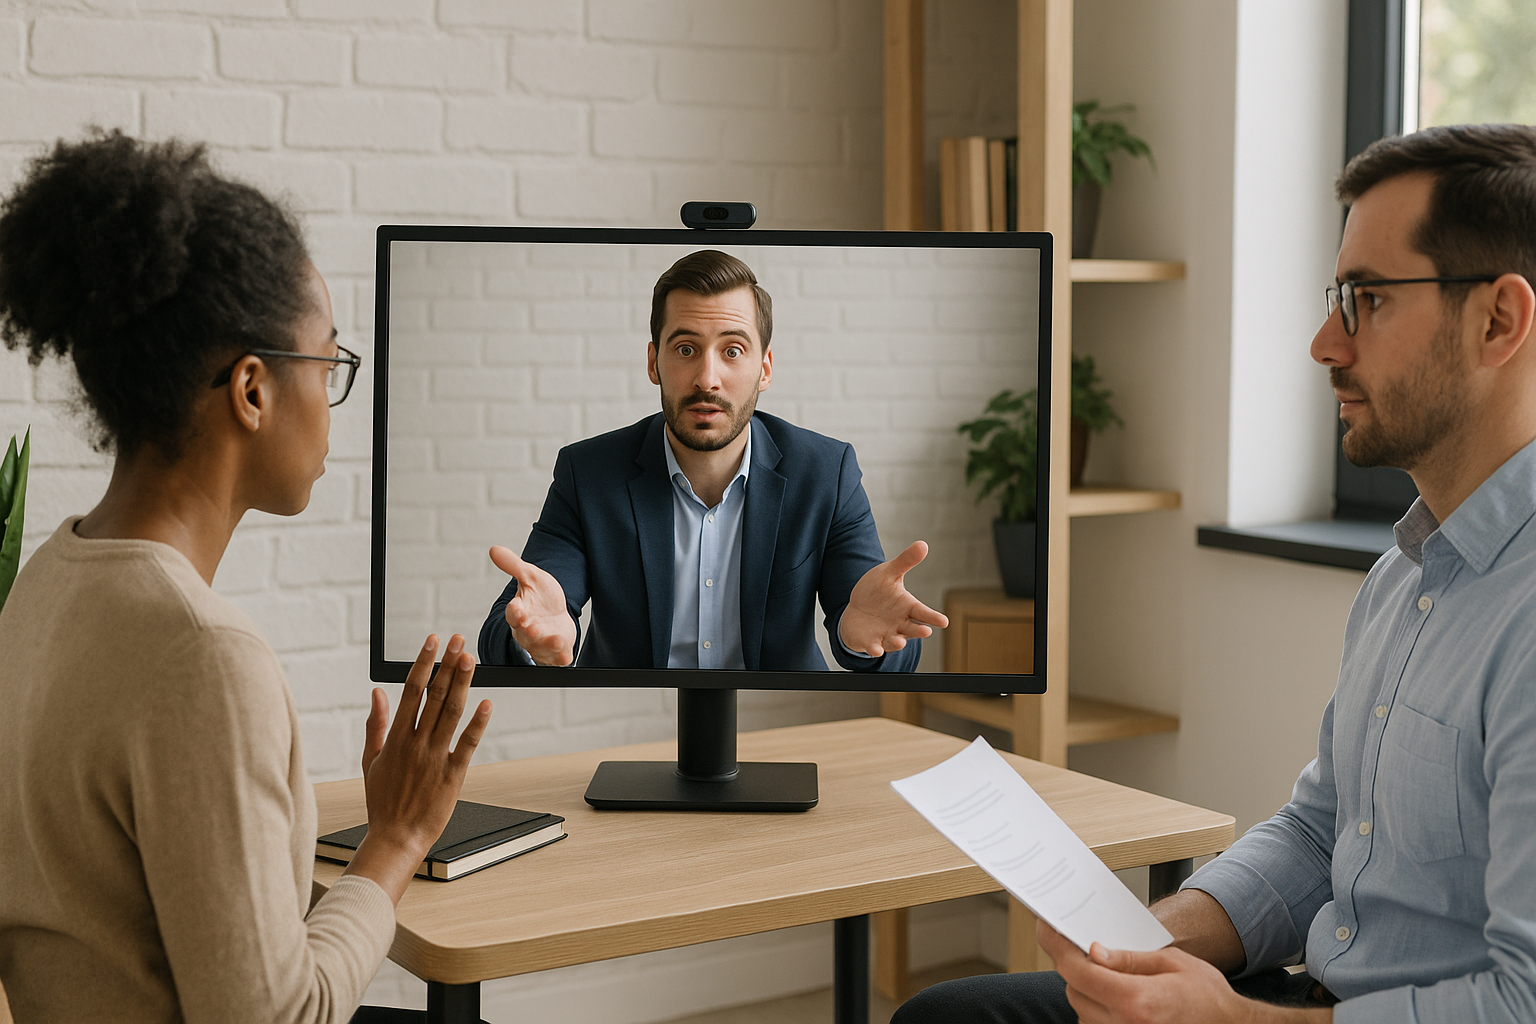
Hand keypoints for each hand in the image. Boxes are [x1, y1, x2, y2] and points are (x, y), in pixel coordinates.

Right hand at [344, 633, 492, 902]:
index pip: (410, 691)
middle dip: (447, 664)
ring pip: (451, 713)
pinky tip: (486, 703)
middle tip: (458, 640)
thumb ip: (374, 724)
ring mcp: (435, 757)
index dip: (423, 664)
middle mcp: (416, 743)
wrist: (396, 837)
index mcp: (395, 738)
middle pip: (434, 696)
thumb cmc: (383, 801)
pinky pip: (467, 744)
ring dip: (462, 684)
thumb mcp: (371, 761)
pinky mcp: (453, 774)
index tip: (432, 642)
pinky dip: (477, 724)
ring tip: (471, 659)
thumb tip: (376, 692)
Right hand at [489, 545, 576, 665]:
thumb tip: (493, 549)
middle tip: (532, 627)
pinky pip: (557, 658)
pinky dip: (560, 657)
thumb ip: (513, 565)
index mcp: (520, 613)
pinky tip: (565, 656)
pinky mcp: (557, 651)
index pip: (513, 614)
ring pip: (541, 648)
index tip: (515, 607)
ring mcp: (542, 643)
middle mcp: (528, 631)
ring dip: (547, 645)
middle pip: (525, 634)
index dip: (514, 611)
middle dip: (529, 631)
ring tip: (555, 640)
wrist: (556, 613)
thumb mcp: (531, 577)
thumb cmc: (540, 597)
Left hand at [839, 540, 949, 656]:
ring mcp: (886, 635)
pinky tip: (875, 650)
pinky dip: (875, 649)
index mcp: (908, 607)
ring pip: (895, 641)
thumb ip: (905, 562)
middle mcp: (900, 624)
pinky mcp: (871, 642)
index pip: (923, 613)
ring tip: (900, 641)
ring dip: (897, 642)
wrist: (857, 607)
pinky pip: (874, 648)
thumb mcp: (889, 573)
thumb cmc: (878, 591)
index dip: (933, 617)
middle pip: (912, 629)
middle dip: (919, 631)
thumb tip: (923, 544)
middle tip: (926, 631)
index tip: (944, 621)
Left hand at [1036, 922, 1318, 1023]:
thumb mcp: (1173, 965)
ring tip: (1111, 973)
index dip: (1057, 946)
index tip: (1047, 928)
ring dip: (1086, 988)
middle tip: (1088, 946)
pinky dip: (1097, 1008)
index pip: (1078, 971)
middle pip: (1074, 989)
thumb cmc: (1208, 998)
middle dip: (1076, 965)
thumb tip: (1094, 951)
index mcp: (1136, 1001)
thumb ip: (1129, 959)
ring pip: (1081, 1009)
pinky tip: (1117, 995)